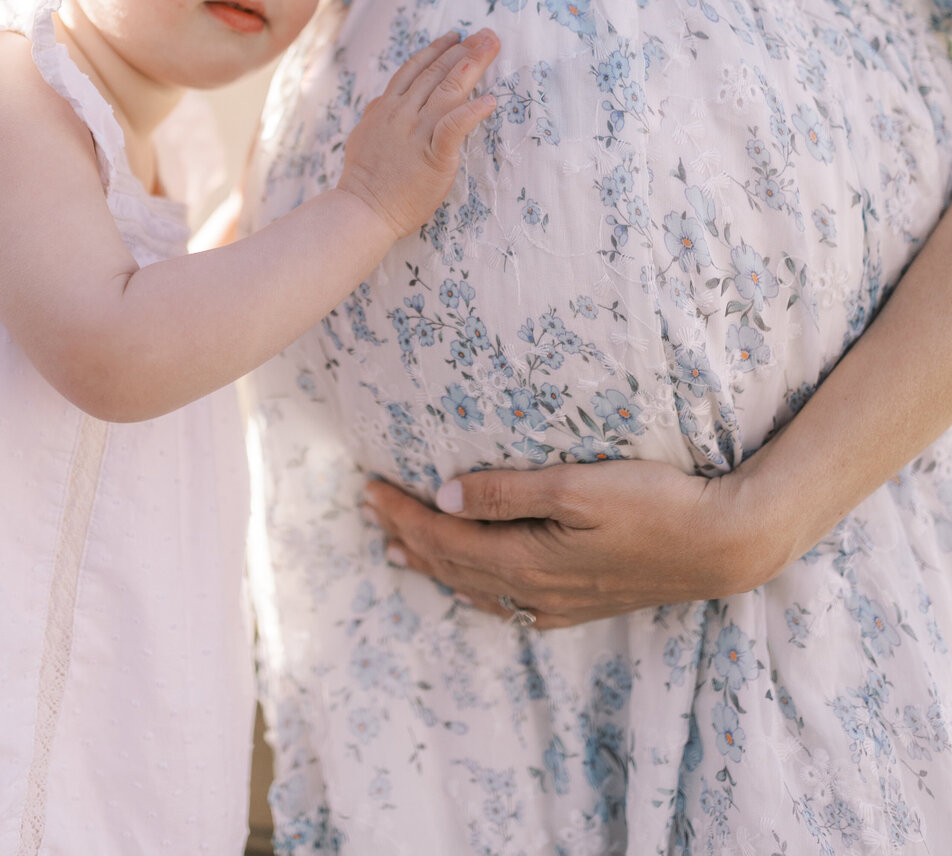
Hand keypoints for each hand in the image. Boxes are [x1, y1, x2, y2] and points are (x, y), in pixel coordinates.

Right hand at [338, 31, 498, 240]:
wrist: (363, 210)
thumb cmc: (364, 179)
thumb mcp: (364, 134)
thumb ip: (377, 114)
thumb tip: (383, 100)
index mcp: (386, 107)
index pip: (414, 69)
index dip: (438, 49)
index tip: (456, 36)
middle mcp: (402, 113)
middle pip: (436, 73)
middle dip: (464, 49)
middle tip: (486, 33)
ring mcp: (417, 133)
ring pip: (448, 90)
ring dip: (472, 65)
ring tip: (491, 47)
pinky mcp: (433, 156)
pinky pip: (454, 128)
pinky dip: (472, 112)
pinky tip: (490, 100)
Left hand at [365, 455, 783, 627]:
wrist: (721, 545)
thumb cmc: (654, 502)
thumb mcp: (576, 486)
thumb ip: (507, 492)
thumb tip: (443, 496)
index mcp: (527, 560)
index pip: (446, 536)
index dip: (405, 513)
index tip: (369, 488)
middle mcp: (536, 591)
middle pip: (454, 565)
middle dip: (409, 537)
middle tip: (370, 512)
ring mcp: (560, 603)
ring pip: (478, 588)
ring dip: (435, 567)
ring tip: (400, 553)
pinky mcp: (582, 603)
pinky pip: (510, 605)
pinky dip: (476, 590)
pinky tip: (473, 587)